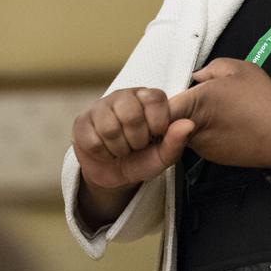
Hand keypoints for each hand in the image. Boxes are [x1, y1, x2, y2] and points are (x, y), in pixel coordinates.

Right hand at [72, 87, 194, 191]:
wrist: (113, 173)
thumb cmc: (142, 158)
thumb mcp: (163, 156)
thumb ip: (176, 141)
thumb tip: (188, 124)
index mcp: (147, 97)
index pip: (155, 98)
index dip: (157, 123)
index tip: (156, 135)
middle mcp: (123, 96)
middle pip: (131, 114)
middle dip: (136, 140)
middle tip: (136, 145)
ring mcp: (100, 106)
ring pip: (110, 128)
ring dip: (119, 149)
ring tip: (121, 149)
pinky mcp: (81, 121)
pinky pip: (93, 140)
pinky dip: (103, 153)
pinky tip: (106, 150)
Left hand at [167, 58, 270, 167]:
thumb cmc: (262, 101)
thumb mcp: (240, 69)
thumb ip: (211, 68)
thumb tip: (196, 77)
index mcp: (196, 101)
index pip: (160, 107)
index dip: (161, 103)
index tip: (173, 96)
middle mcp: (192, 126)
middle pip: (169, 120)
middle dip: (177, 110)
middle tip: (198, 101)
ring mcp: (200, 145)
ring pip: (182, 132)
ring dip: (190, 122)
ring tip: (216, 113)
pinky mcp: (210, 157)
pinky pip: (198, 142)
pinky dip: (205, 134)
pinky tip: (224, 126)